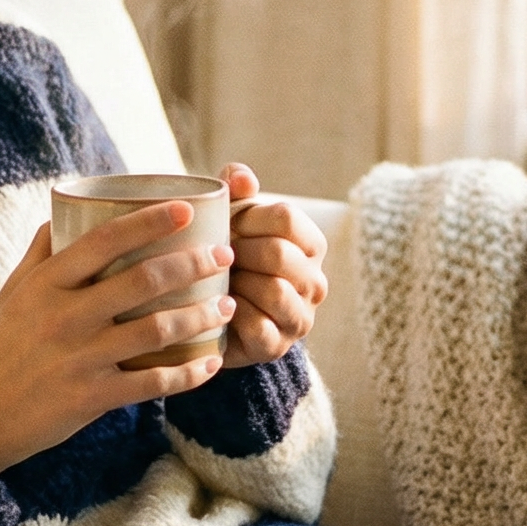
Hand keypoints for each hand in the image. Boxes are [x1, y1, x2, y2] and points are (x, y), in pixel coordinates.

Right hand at [0, 201, 238, 478]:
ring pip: (156, 330)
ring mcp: (80, 358)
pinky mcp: (92, 397)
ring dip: (199, 316)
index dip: (150, 221)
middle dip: (193, 263)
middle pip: (142, 280)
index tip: (187, 209)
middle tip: (224, 255)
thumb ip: (42, 252)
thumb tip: (65, 209)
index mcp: (46, 283)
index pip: (105, 240)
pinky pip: (152, 383)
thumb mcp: (12, 292)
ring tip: (226, 305)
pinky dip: (187, 374)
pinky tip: (210, 363)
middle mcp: (64, 316)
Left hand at [217, 162, 327, 367]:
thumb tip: (242, 179)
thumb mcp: (229, 216)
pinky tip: (217, 307)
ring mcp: (300, 316)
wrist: (211, 314)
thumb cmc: (225, 255)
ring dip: (236, 284)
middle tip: (213, 257)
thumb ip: (235, 186)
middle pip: (278, 254)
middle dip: (237, 252)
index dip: (246, 218)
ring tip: (216, 281)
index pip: (286, 217)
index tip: (224, 226)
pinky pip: (258, 327)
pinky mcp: (278, 347)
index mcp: (310, 243)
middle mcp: (315, 281)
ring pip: (273, 291)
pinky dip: (232, 315)